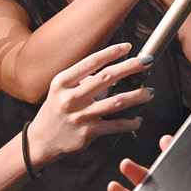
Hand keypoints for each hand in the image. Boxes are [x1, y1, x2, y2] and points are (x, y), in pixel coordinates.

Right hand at [24, 43, 153, 168]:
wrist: (40, 142)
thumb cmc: (54, 111)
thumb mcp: (60, 90)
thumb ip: (81, 80)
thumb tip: (108, 72)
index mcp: (63, 82)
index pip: (91, 62)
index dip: (112, 53)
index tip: (128, 47)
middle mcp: (71, 97)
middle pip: (107, 77)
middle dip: (130, 67)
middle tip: (146, 61)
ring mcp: (80, 116)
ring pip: (116, 102)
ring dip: (137, 96)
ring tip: (149, 92)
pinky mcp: (88, 133)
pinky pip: (115, 126)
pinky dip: (130, 123)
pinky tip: (137, 119)